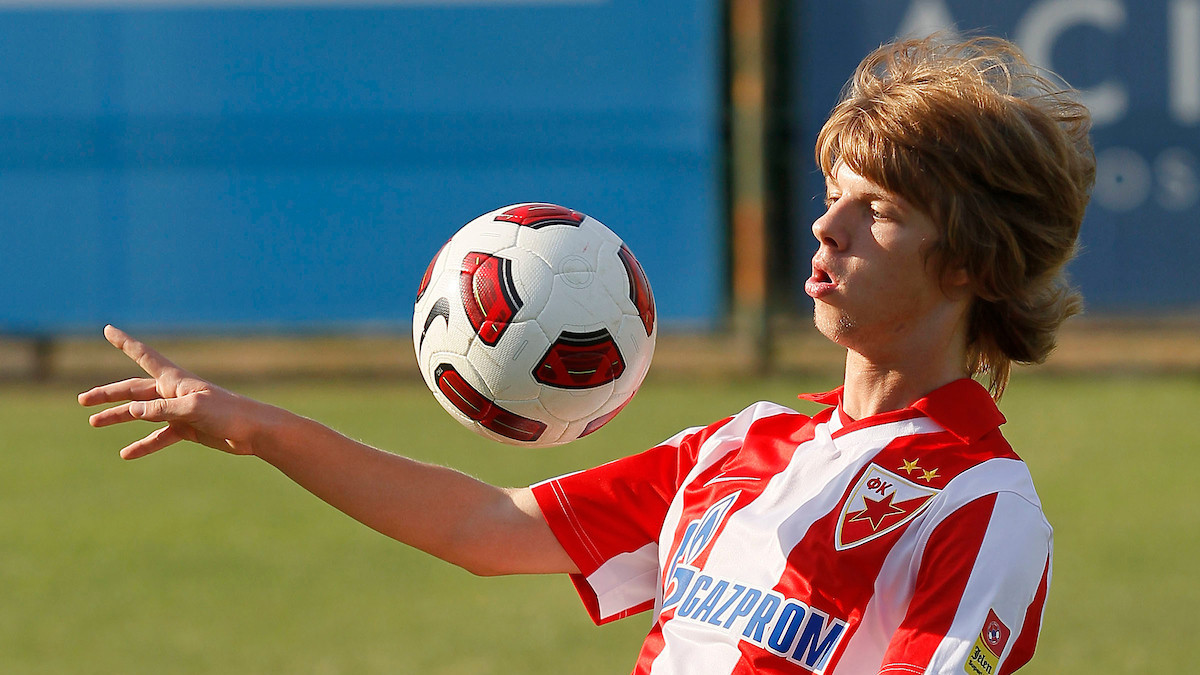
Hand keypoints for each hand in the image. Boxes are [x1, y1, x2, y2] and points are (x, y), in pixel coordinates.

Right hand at [78, 325, 273, 459]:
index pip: (145, 356)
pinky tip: (126, 454)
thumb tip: (131, 410)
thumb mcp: (193, 409)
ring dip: (119, 416)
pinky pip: (160, 437)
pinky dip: (144, 445)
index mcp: (176, 380)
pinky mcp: (188, 429)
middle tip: (82, 400)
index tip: (108, 329)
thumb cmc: (229, 413)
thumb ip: (162, 409)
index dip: (125, 343)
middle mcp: (175, 392)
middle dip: (109, 393)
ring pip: (142, 413)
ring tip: (94, 422)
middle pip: (134, 390)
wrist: (255, 432)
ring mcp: (180, 411)